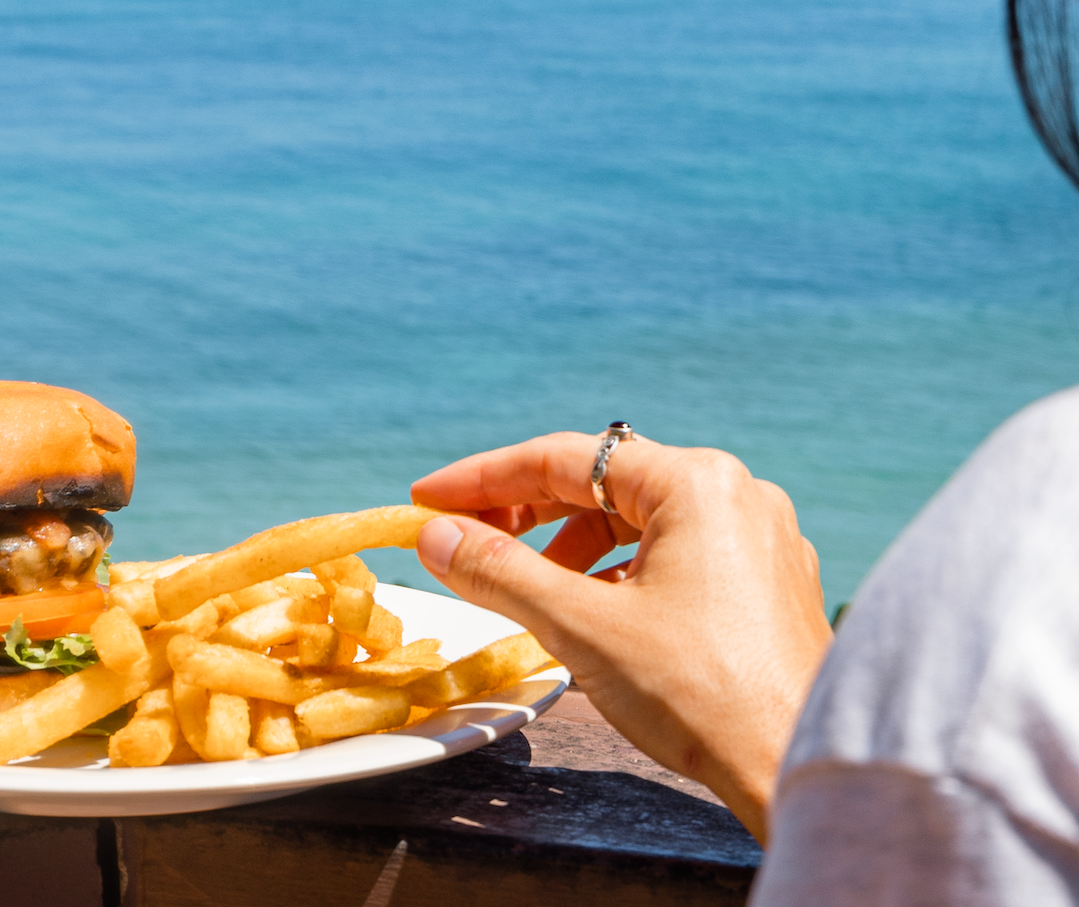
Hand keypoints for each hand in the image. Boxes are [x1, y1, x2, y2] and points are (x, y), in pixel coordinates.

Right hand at [409, 434, 830, 842]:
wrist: (799, 766)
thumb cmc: (699, 694)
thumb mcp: (580, 625)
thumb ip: (498, 570)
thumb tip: (434, 535)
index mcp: (695, 482)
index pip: (562, 458)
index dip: (481, 478)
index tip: (425, 498)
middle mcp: (737, 493)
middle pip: (603, 483)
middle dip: (526, 512)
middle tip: (462, 539)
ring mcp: (762, 538)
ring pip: (640, 520)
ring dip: (571, 545)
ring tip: (523, 583)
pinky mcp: (771, 583)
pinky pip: (677, 553)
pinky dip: (620, 569)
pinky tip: (592, 608)